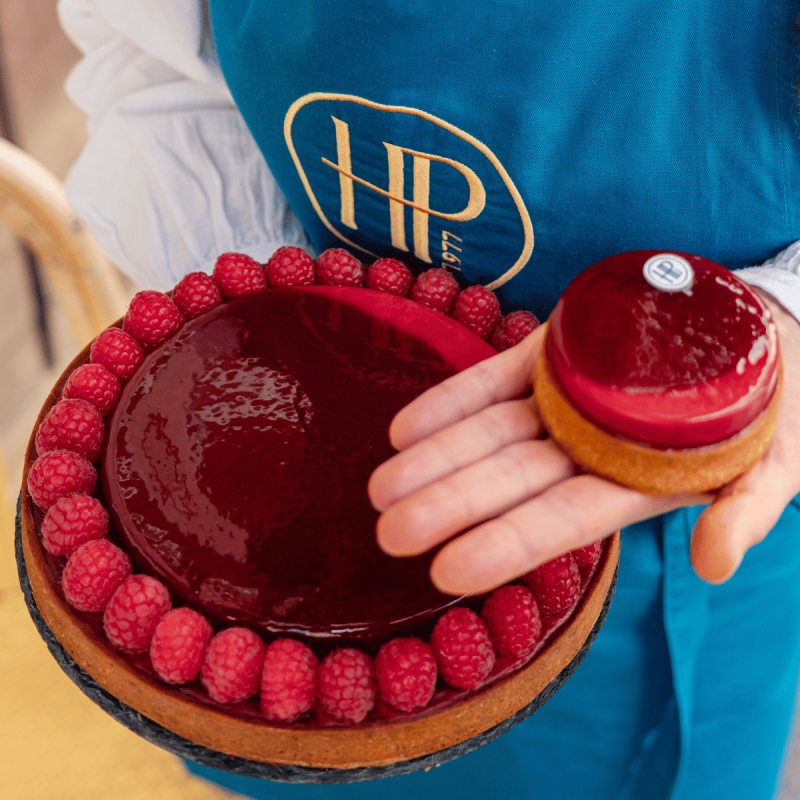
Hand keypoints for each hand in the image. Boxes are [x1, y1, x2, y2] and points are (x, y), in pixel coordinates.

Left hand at [367, 295, 799, 594]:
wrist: (758, 332)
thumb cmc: (774, 408)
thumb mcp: (777, 463)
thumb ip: (747, 511)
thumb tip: (715, 564)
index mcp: (631, 486)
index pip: (561, 522)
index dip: (507, 544)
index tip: (445, 571)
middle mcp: (584, 452)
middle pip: (507, 482)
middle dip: (448, 505)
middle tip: (387, 531)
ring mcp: (560, 405)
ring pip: (488, 437)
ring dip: (434, 459)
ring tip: (379, 485)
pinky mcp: (549, 360)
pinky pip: (492, 383)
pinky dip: (450, 402)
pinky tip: (403, 428)